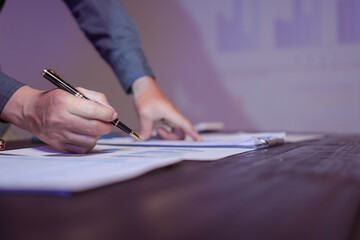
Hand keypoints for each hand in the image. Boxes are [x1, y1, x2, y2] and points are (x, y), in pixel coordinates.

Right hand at [0, 86, 116, 152]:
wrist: (31, 111)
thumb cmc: (57, 100)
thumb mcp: (74, 91)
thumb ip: (95, 99)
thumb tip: (111, 113)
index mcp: (64, 102)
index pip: (93, 110)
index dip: (108, 114)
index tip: (113, 115)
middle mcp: (60, 119)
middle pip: (94, 128)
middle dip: (106, 126)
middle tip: (108, 123)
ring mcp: (59, 134)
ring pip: (91, 140)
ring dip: (97, 135)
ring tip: (93, 128)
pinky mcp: (59, 145)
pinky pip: (83, 149)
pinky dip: (88, 143)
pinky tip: (85, 135)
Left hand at [132, 76, 200, 140]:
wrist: (144, 88)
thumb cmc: (146, 97)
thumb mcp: (144, 114)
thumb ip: (145, 128)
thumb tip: (143, 139)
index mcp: (172, 113)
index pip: (185, 125)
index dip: (193, 133)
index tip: (200, 141)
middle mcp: (174, 116)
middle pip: (181, 133)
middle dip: (171, 138)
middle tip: (158, 132)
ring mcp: (172, 118)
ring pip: (177, 133)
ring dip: (168, 137)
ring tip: (157, 131)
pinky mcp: (168, 119)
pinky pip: (172, 130)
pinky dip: (166, 134)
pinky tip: (158, 131)